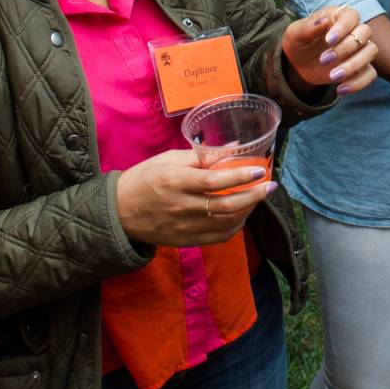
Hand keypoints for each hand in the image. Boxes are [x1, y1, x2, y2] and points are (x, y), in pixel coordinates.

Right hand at [115, 149, 273, 246]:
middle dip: (254, 196)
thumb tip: (235, 148)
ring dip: (248, 210)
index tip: (260, 170)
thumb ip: (202, 156)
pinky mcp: (185, 240)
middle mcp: (182, 206)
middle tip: (270, 186)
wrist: (119, 212)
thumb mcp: (168, 160)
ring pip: (226, 223)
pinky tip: (243, 215)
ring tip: (259, 197)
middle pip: (226, 205)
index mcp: (176, 181)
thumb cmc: (144, 179)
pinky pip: (218, 237)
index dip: (240, 176)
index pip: (213, 181)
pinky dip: (235, 227)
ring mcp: (184, 227)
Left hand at [281, 5, 377, 94]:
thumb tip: (324, 20)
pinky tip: (340, 89)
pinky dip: (358, 83)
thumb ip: (308, 27)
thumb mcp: (295, 34)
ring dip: (353, 65)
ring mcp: (359, 49)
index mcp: (338, 17)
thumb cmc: (299, 43)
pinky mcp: (360, 67)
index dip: (343, 27)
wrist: (299, 64)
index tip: (328, 40)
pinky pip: (370, 74)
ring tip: (332, 77)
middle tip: (324, 60)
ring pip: (371, 51)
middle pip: (365, 32)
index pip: (351, 16)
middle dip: (346, 47)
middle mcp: (353, 30)